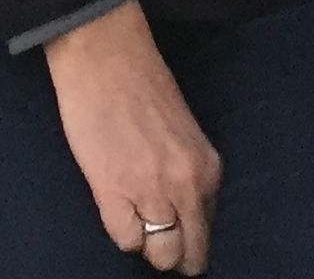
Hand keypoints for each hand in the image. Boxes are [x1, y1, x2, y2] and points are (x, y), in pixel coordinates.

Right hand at [44, 1, 219, 273]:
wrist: (105, 57)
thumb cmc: (143, 86)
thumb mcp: (183, 134)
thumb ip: (187, 172)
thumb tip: (181, 211)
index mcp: (207, 168)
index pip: (207, 229)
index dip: (190, 238)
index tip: (179, 239)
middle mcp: (187, 186)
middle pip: (188, 252)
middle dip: (175, 256)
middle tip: (158, 247)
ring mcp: (151, 192)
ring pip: (159, 253)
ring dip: (147, 248)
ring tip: (136, 228)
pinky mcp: (113, 192)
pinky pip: (125, 240)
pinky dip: (121, 234)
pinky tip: (115, 211)